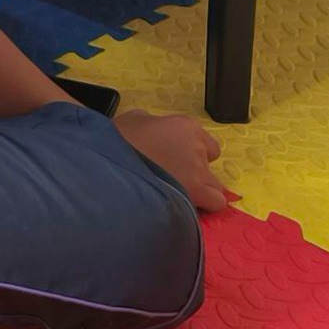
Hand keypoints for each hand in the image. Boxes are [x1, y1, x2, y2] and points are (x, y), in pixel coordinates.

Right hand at [114, 110, 228, 212]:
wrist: (113, 167)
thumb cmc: (118, 140)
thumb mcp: (133, 120)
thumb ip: (152, 125)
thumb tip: (153, 131)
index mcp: (185, 126)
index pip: (205, 142)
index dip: (191, 152)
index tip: (175, 158)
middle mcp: (198, 147)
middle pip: (210, 164)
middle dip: (196, 172)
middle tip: (174, 177)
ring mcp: (199, 172)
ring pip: (215, 186)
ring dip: (202, 191)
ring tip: (180, 196)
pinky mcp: (197, 194)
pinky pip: (215, 202)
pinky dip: (205, 206)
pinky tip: (188, 207)